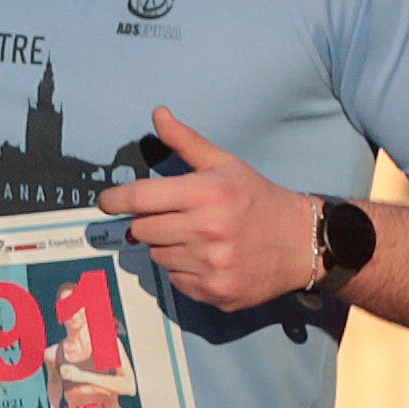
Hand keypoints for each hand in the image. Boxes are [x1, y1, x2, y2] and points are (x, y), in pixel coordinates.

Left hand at [107, 107, 318, 308]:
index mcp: (208, 194)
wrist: (302, 243)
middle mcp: (208, 231)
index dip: (115, 199)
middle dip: (148, 223)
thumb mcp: (226, 164)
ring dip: (167, 247)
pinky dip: (183, 270)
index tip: (106, 201)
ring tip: (196, 237)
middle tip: (169, 217)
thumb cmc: (259, 199)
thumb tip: (158, 114)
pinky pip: (176, 282)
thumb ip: (187, 142)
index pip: (142, 198)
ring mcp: (212, 266)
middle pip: (143, 231)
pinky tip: (207, 258)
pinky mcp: (216, 293)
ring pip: (158, 257)